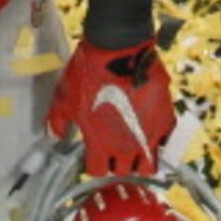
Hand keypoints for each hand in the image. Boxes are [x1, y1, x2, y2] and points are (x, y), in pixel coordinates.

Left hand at [47, 36, 175, 176]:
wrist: (119, 48)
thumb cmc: (89, 71)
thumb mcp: (64, 97)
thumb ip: (57, 121)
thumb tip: (54, 136)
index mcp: (99, 143)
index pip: (97, 171)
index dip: (95, 164)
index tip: (94, 154)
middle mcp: (125, 146)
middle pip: (124, 173)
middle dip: (119, 165)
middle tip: (115, 150)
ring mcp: (148, 134)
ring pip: (150, 167)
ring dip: (142, 161)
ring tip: (136, 147)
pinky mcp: (165, 119)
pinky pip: (166, 142)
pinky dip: (160, 141)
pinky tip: (151, 130)